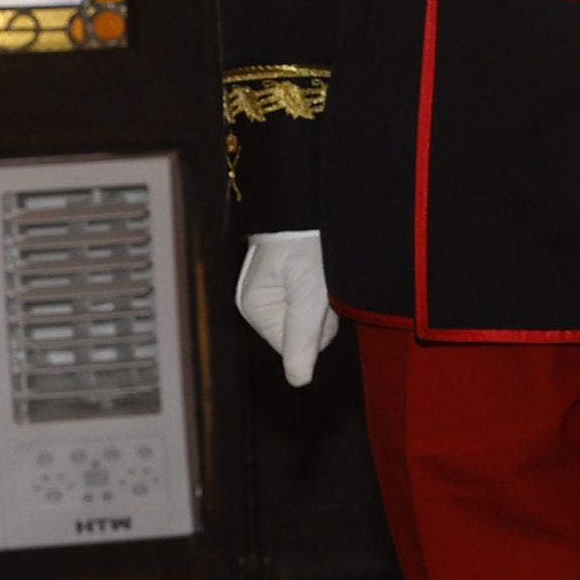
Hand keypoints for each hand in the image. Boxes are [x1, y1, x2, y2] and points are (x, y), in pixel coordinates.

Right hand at [234, 231, 339, 386]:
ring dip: (325, 298)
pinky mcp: (286, 276)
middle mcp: (257, 300)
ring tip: (324, 269)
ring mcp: (271, 288)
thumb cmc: (309, 242)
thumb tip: (298, 381)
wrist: (309, 198)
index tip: (321, 296)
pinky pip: (311, 296)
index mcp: (253, 306)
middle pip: (303, 330)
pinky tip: (324, 267)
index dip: (319, 328)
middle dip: (322, 312)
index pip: (295, 346)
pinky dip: (324, 286)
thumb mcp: (310, 292)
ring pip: (311, 314)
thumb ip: (303, 336)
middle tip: (325, 279)